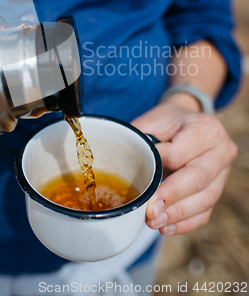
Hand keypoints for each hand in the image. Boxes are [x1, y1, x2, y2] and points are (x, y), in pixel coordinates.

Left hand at [130, 99, 237, 234]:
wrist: (185, 121)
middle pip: (198, 179)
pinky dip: (184, 222)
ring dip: (177, 215)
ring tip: (153, 222)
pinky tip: (166, 226)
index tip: (140, 178)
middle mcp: (221, 150)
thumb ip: (141, 142)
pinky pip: (205, 212)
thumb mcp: (151, 122)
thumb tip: (123, 168)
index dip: (159, 167)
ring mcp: (223, 173)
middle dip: (171, 198)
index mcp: (206, 128)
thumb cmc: (165, 122)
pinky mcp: (218, 190)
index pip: (180, 154)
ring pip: (205, 200)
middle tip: (149, 212)